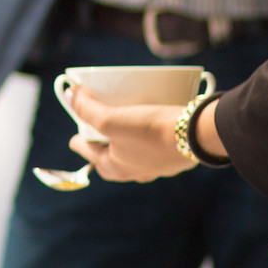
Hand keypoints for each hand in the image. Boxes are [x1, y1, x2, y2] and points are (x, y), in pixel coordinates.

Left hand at [66, 89, 196, 181]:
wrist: (198, 135)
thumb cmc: (150, 131)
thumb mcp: (111, 119)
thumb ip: (87, 109)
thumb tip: (69, 95)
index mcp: (115, 167)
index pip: (88, 153)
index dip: (80, 142)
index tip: (75, 137)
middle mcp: (135, 172)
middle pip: (110, 160)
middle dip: (102, 147)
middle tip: (97, 134)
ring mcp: (157, 167)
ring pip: (133, 157)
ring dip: (125, 144)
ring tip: (123, 128)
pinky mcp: (174, 158)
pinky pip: (154, 151)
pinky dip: (146, 141)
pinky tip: (151, 130)